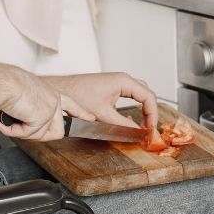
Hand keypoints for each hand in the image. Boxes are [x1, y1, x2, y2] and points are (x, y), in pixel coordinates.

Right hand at [0, 66, 95, 140]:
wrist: (0, 82)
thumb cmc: (4, 86)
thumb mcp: (23, 97)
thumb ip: (32, 110)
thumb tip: (29, 122)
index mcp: (49, 92)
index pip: (70, 104)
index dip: (81, 113)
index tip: (91, 118)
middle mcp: (53, 99)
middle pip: (56, 131)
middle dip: (37, 133)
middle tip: (20, 122)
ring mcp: (52, 108)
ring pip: (42, 135)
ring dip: (24, 132)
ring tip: (13, 116)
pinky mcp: (45, 116)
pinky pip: (29, 135)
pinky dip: (14, 131)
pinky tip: (9, 118)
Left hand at [44, 72, 158, 133]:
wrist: (60, 90)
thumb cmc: (76, 95)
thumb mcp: (103, 115)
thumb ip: (122, 125)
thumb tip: (137, 133)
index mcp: (123, 81)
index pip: (148, 97)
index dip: (153, 114)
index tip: (150, 129)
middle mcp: (122, 79)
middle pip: (146, 94)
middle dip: (150, 112)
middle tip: (148, 129)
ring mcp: (117, 83)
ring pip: (139, 95)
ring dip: (143, 110)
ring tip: (143, 126)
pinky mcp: (111, 88)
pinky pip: (130, 96)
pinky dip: (135, 108)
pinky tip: (131, 120)